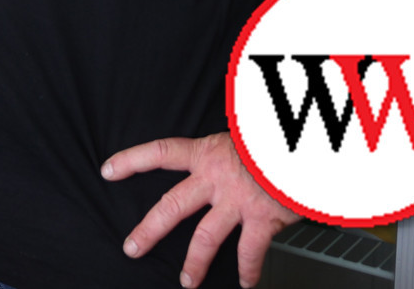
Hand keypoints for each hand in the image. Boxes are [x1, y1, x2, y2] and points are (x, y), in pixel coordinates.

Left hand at [102, 132, 296, 286]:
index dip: (131, 160)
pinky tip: (244, 282)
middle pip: (172, 205)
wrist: (304, 146)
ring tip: (186, 281)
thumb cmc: (271, 142)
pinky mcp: (262, 218)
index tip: (108, 170)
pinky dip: (248, 270)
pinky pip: (249, 251)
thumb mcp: (239, 139)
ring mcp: (237, 200)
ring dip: (194, 263)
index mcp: (206, 154)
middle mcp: (216, 178)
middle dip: (149, 229)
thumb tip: (212, 167)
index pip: (160, 152)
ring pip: (205, 236)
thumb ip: (221, 156)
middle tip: (132, 247)